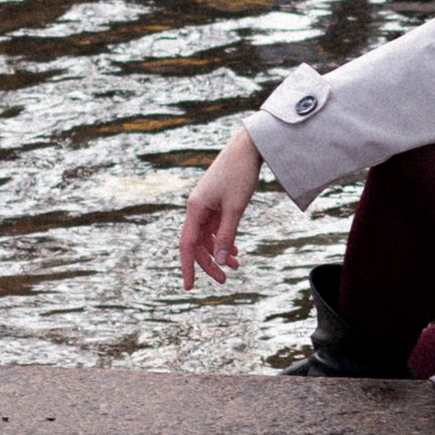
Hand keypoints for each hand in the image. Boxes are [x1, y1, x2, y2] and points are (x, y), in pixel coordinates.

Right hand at [180, 127, 263, 289]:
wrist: (248, 147)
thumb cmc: (240, 174)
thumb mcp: (235, 208)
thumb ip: (227, 235)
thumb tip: (222, 261)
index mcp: (195, 209)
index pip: (186, 245)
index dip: (187, 267)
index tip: (189, 287)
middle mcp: (197, 208)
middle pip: (197, 244)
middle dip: (210, 263)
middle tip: (224, 280)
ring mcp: (207, 205)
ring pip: (208, 237)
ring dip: (220, 252)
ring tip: (237, 266)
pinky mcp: (217, 202)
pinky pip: (216, 227)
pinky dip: (225, 240)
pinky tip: (236, 250)